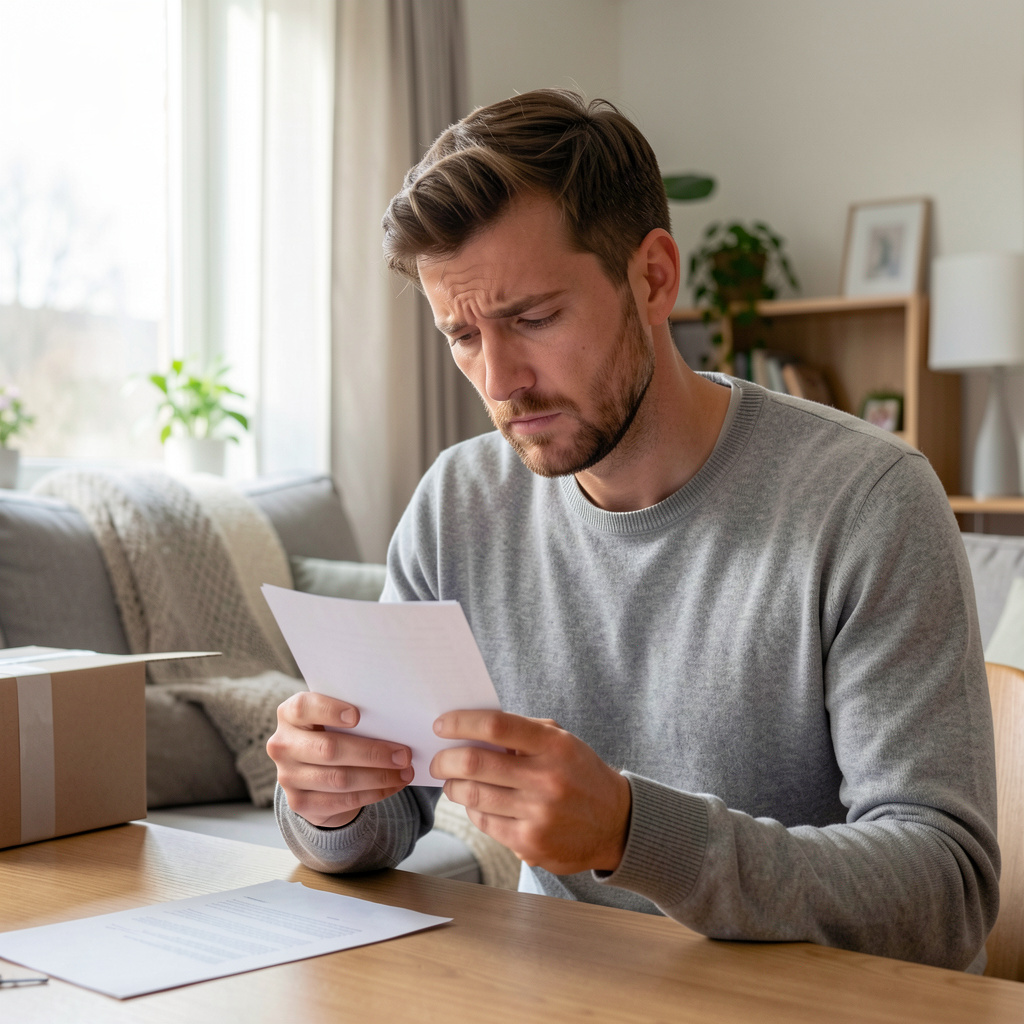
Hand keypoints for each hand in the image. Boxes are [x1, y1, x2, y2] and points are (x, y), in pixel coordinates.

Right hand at [267, 692, 413, 827]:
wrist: (313, 772)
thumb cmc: (331, 732)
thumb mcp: (332, 718)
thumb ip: (351, 714)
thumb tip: (393, 718)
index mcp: (289, 714)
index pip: (303, 708)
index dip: (329, 710)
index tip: (357, 716)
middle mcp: (283, 745)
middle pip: (329, 749)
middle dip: (372, 753)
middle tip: (403, 754)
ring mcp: (287, 777)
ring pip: (339, 779)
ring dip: (378, 776)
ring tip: (404, 772)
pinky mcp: (299, 803)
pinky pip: (342, 801)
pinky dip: (373, 793)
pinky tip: (393, 785)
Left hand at [429, 710, 630, 874]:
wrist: (615, 823)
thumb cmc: (579, 773)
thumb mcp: (561, 741)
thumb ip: (521, 732)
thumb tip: (471, 729)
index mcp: (553, 745)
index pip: (495, 726)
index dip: (460, 723)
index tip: (442, 725)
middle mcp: (546, 779)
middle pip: (474, 764)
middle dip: (444, 760)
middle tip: (438, 760)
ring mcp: (538, 814)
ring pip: (472, 796)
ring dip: (453, 787)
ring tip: (453, 781)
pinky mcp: (530, 844)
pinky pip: (484, 822)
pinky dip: (473, 809)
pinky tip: (477, 802)